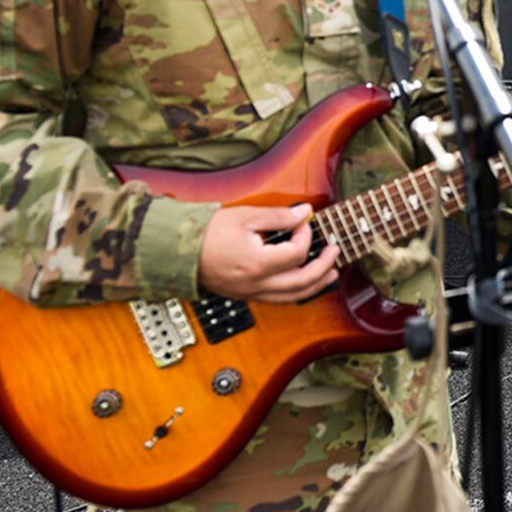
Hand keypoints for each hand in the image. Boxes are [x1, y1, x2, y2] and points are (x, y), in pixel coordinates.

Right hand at [198, 203, 339, 302]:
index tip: (303, 222)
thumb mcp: (245, 217)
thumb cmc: (207, 233)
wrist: (176, 252)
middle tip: (335, 251)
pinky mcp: (246, 296)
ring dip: (316, 285)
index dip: (305, 235)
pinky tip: (305, 283)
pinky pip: (278, 299)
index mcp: (256, 263)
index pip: (296, 253)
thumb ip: (279, 216)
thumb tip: (306, 212)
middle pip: (302, 282)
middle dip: (324, 266)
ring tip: (332, 274)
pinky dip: (296, 292)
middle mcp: (256, 284)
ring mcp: (251, 293)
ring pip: (292, 297)